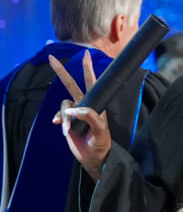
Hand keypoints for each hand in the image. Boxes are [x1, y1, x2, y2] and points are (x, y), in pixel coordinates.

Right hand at [50, 51, 110, 180]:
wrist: (93, 157)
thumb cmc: (101, 143)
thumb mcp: (100, 131)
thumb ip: (90, 117)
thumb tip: (73, 109)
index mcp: (97, 103)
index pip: (92, 83)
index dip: (88, 69)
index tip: (86, 54)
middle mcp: (85, 105)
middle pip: (71, 84)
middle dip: (62, 72)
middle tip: (51, 58)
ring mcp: (75, 113)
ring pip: (64, 104)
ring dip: (64, 117)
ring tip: (68, 130)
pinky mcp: (66, 121)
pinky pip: (59, 115)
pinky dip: (60, 121)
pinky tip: (62, 129)